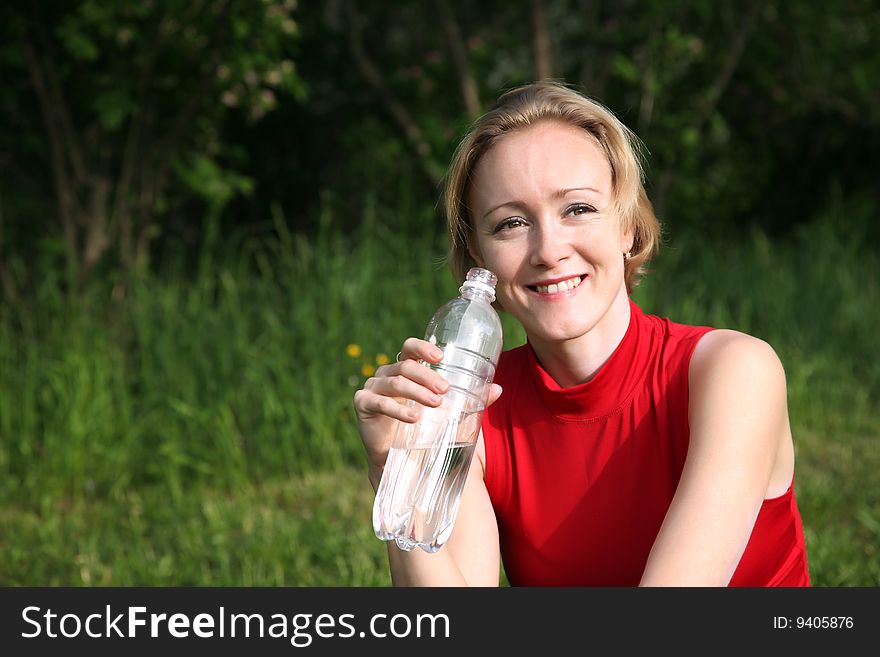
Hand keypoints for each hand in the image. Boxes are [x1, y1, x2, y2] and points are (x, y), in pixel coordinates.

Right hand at [353, 337, 502, 489]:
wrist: (402, 461)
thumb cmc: (425, 431)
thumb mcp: (450, 414)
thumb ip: (471, 401)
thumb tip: (498, 388)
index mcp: (405, 370)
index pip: (410, 347)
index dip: (422, 348)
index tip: (440, 356)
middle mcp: (386, 374)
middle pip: (405, 365)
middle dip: (427, 376)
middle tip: (445, 390)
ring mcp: (372, 388)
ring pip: (395, 382)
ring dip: (417, 392)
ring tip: (436, 405)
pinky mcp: (362, 405)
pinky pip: (379, 402)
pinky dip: (397, 409)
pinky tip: (414, 418)